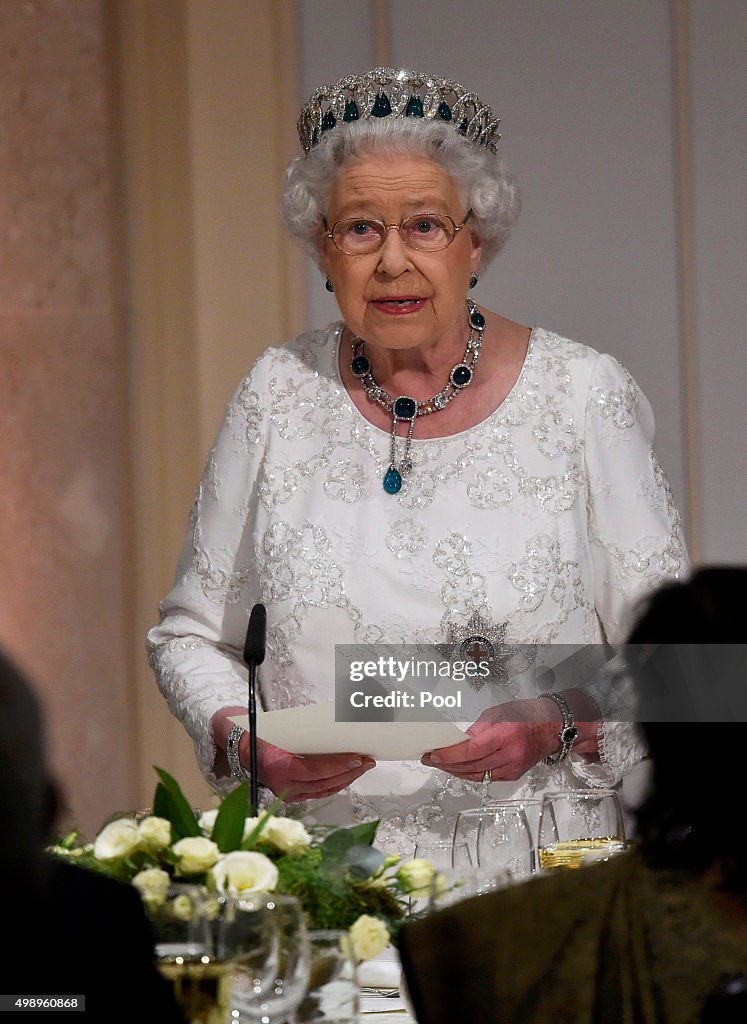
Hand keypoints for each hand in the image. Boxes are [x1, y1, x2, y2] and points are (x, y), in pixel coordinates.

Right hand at [251, 737, 375, 801]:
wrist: (240, 747)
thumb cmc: (259, 734)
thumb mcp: (278, 730)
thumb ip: (303, 734)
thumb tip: (335, 730)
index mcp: (279, 768)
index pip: (315, 771)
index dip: (338, 766)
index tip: (356, 759)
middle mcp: (283, 786)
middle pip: (323, 783)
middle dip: (349, 772)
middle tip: (367, 761)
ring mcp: (288, 793)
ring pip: (324, 789)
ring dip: (346, 779)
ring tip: (363, 767)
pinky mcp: (292, 794)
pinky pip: (318, 791)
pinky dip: (335, 784)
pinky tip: (347, 775)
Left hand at [421, 698, 561, 781]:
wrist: (554, 728)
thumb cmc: (528, 715)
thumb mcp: (500, 712)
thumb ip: (478, 728)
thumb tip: (459, 741)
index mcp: (505, 735)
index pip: (472, 750)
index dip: (450, 755)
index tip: (434, 755)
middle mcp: (510, 755)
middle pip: (472, 766)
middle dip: (447, 764)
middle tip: (430, 759)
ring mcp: (512, 768)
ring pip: (477, 775)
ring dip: (456, 772)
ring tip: (440, 764)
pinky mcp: (513, 775)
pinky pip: (486, 777)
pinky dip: (470, 773)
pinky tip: (459, 768)